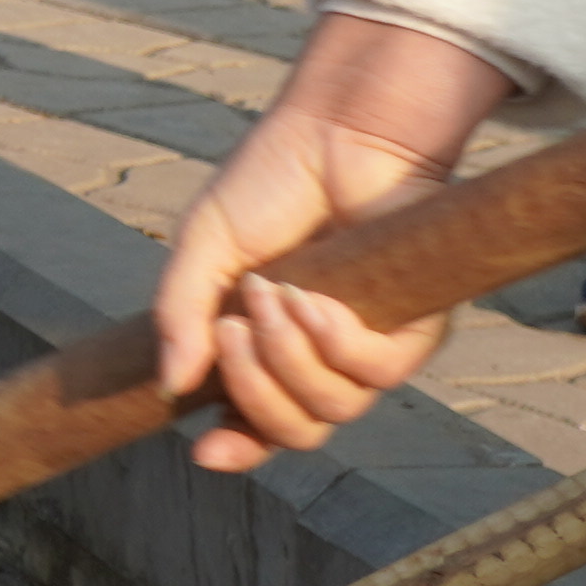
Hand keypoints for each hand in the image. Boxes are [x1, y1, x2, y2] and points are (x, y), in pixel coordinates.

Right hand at [145, 13, 512, 471]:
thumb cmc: (271, 183)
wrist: (336, 134)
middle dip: (253, 390)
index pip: (258, 427)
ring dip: (289, 360)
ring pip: (335, 412)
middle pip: (296, 432)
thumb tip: (169, 385)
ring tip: (271, 294)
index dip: (236, 449)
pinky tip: (312, 300)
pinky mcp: (416, 328)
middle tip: (231, 327)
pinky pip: (379, 375)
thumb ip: (179, 314)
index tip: (203, 452)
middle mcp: (324, 361)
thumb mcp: (202, 246)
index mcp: (270, 349)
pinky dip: (335, 345)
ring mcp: (370, 348)